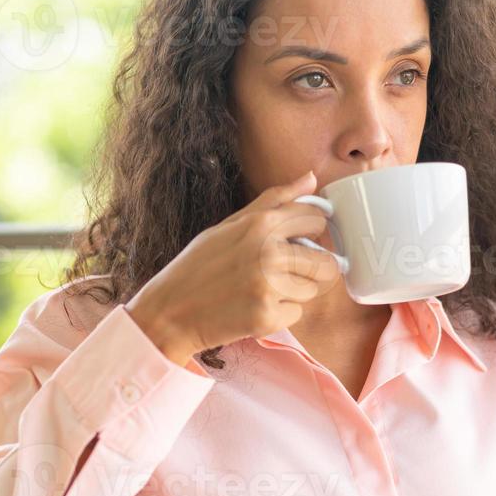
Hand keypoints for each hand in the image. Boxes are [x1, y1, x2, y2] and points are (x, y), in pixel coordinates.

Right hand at [124, 169, 345, 364]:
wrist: (170, 313)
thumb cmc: (197, 266)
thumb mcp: (230, 225)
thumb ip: (274, 200)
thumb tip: (311, 178)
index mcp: (261, 224)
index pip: (317, 219)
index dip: (309, 233)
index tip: (296, 241)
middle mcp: (269, 252)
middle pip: (325, 262)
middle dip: (308, 269)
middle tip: (278, 274)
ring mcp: (269, 286)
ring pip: (312, 289)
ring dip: (294, 293)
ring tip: (260, 291)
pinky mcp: (268, 317)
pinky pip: (296, 314)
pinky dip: (279, 315)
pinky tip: (253, 308)